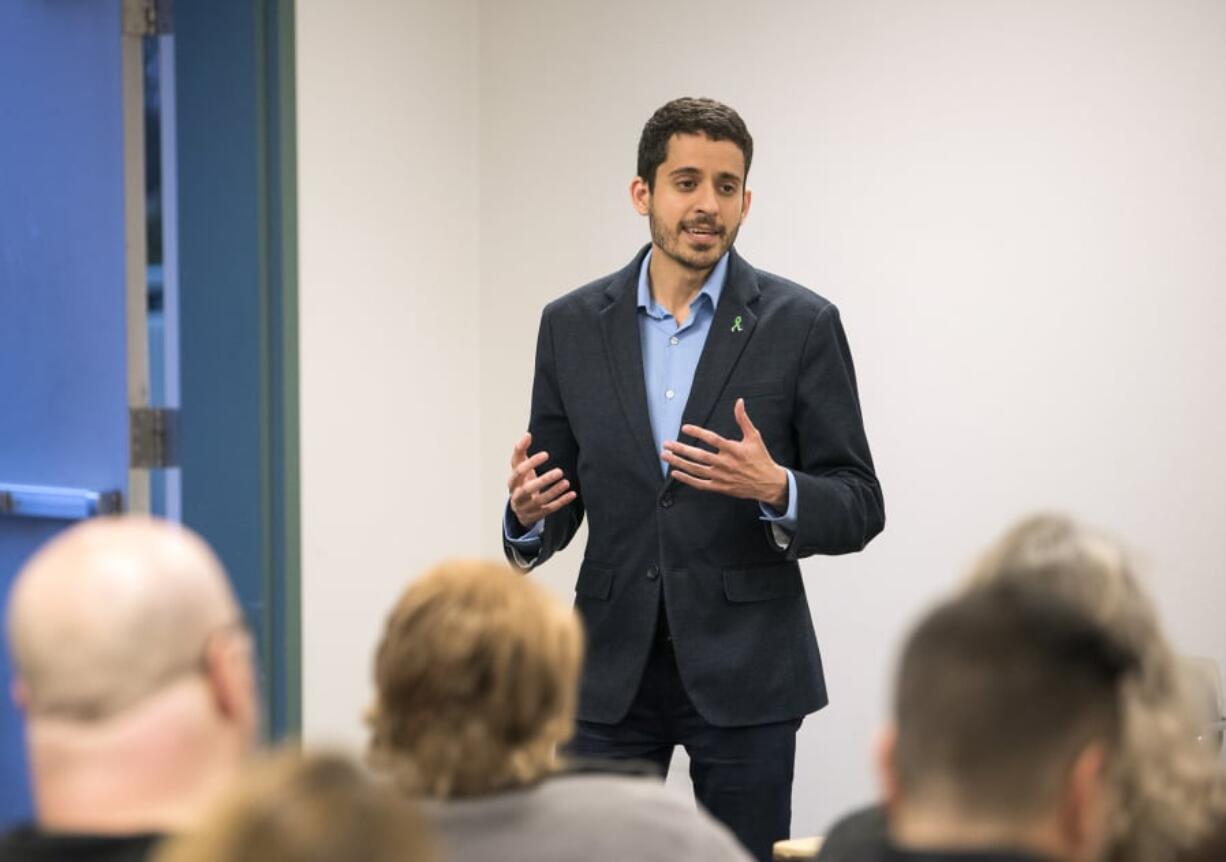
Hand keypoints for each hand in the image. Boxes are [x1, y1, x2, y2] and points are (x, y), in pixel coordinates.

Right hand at [508, 432, 576, 529]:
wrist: (518, 507)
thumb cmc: (521, 481)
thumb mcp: (518, 467)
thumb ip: (521, 451)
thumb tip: (527, 434)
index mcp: (512, 481)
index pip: (519, 471)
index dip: (531, 463)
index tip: (546, 454)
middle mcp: (516, 496)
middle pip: (527, 489)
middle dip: (544, 480)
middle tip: (559, 471)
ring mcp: (526, 507)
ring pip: (539, 501)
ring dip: (554, 491)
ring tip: (566, 482)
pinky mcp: (536, 515)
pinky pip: (549, 510)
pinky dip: (561, 502)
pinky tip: (572, 494)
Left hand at [661, 399, 787, 508]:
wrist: (768, 483)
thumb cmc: (760, 458)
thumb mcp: (754, 437)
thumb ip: (743, 419)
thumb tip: (739, 401)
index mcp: (734, 449)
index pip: (712, 439)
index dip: (698, 432)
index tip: (684, 428)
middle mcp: (726, 463)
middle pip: (699, 456)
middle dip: (681, 449)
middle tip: (666, 443)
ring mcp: (721, 476)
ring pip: (696, 470)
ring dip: (679, 462)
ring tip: (665, 455)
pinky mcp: (720, 487)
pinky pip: (700, 484)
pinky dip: (686, 479)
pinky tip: (675, 473)